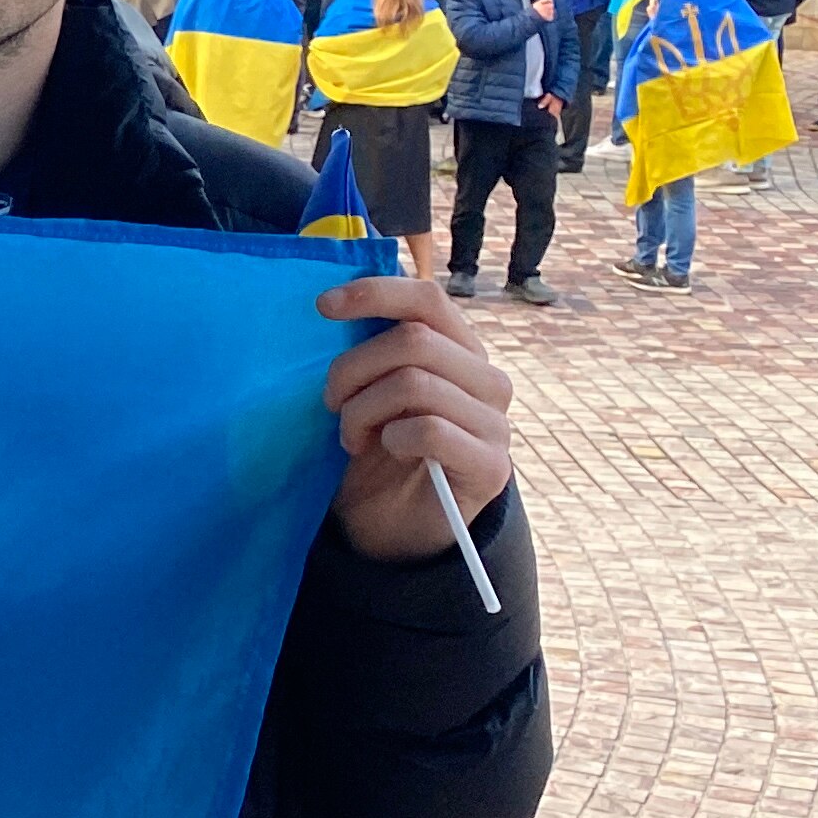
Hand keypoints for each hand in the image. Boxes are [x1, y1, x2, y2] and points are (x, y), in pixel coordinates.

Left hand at [315, 273, 516, 564]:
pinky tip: (386, 450)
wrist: (390, 524)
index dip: (375, 293)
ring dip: (363, 411)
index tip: (322, 306)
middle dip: (353, 369)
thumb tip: (331, 299)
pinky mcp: (491, 466)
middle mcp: (487, 379)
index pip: (428, 298)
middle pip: (413, 341)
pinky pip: (430, 430)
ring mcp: (495, 423)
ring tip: (351, 436)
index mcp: (459, 349)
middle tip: (330, 403)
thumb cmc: (373, 447)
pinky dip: (392, 439)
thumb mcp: (365, 389)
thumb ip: (368, 347)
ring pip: (416, 384)